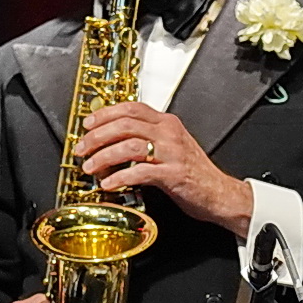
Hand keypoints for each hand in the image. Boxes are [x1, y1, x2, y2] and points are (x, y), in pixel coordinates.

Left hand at [74, 101, 252, 233]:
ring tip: (90, 167)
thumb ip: (147, 139)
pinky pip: (140, 172)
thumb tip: (112, 141)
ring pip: (129, 145)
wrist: (221, 194)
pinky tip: (109, 184)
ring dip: (104, 156)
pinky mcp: (173, 174)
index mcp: (167, 123)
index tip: (88, 123)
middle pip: (125, 124)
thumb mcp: (171, 147)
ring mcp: (172, 153)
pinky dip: (120, 177)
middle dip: (97, 136)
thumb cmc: (194, 173)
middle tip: (82, 148)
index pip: (131, 108)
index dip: (106, 113)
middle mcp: (169, 134)